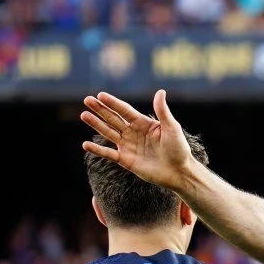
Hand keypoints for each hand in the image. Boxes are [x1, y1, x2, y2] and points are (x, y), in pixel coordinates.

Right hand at [80, 89, 196, 191]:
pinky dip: (97, 150)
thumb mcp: (172, 128)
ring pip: (108, 133)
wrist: (179, 172)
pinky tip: (85, 145)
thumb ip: (163, 111)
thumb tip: (160, 91)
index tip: (100, 95)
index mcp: (144, 124)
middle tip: (87, 100)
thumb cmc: (179, 149)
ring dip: (96, 124)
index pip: (125, 110)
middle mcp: (133, 133)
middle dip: (101, 110)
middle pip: (113, 119)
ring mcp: (128, 146)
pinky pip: (108, 154)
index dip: (113, 103)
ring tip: (84, 115)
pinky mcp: (125, 160)